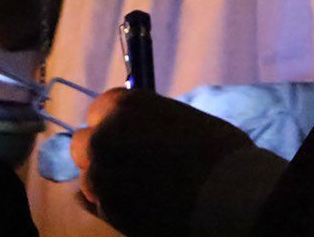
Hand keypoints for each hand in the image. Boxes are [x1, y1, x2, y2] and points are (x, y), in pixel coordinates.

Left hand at [70, 89, 251, 236]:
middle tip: (129, 168)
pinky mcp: (108, 208)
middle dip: (101, 155)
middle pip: (84, 145)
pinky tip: (142, 207)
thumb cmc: (215, 150)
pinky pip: (100, 206)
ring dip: (107, 184)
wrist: (229, 193)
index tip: (127, 140)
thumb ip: (146, 122)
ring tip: (140, 192)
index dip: (112, 127)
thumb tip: (136, 134)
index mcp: (123, 105)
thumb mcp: (177, 118)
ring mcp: (102, 173)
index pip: (98, 112)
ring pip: (90, 179)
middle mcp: (105, 134)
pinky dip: (116, 207)